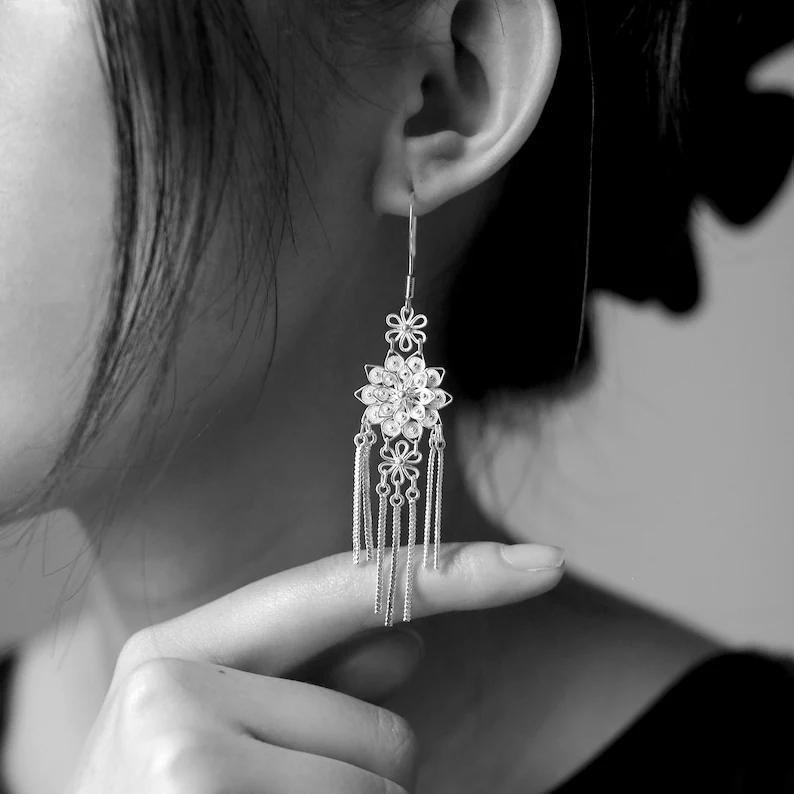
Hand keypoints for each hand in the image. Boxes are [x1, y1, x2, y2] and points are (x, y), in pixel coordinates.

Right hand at [65, 541, 563, 792]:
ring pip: (379, 784)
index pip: (340, 591)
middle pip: (382, 725)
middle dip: (362, 773)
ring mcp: (183, 757)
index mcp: (174, 649)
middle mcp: (169, 688)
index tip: (540, 564)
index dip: (447, 574)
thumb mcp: (218, 732)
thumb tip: (410, 644)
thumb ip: (315, 682)